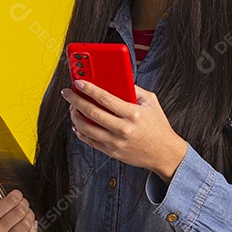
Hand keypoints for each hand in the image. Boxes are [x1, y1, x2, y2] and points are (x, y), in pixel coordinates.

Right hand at [0, 184, 38, 231]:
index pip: (13, 200)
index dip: (17, 195)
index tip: (15, 196)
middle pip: (21, 210)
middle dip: (24, 204)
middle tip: (20, 205)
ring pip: (27, 223)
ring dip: (29, 216)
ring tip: (23, 215)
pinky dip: (33, 231)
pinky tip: (30, 226)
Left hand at [62, 79, 187, 183]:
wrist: (164, 153)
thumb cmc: (158, 126)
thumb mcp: (151, 103)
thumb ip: (134, 90)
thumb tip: (116, 78)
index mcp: (133, 114)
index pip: (105, 98)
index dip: (89, 89)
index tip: (78, 82)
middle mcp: (123, 129)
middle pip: (91, 112)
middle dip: (75, 100)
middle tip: (67, 93)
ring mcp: (115, 142)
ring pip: (86, 128)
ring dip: (75, 116)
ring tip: (73, 107)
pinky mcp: (111, 152)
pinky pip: (89, 141)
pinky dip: (80, 131)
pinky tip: (78, 123)